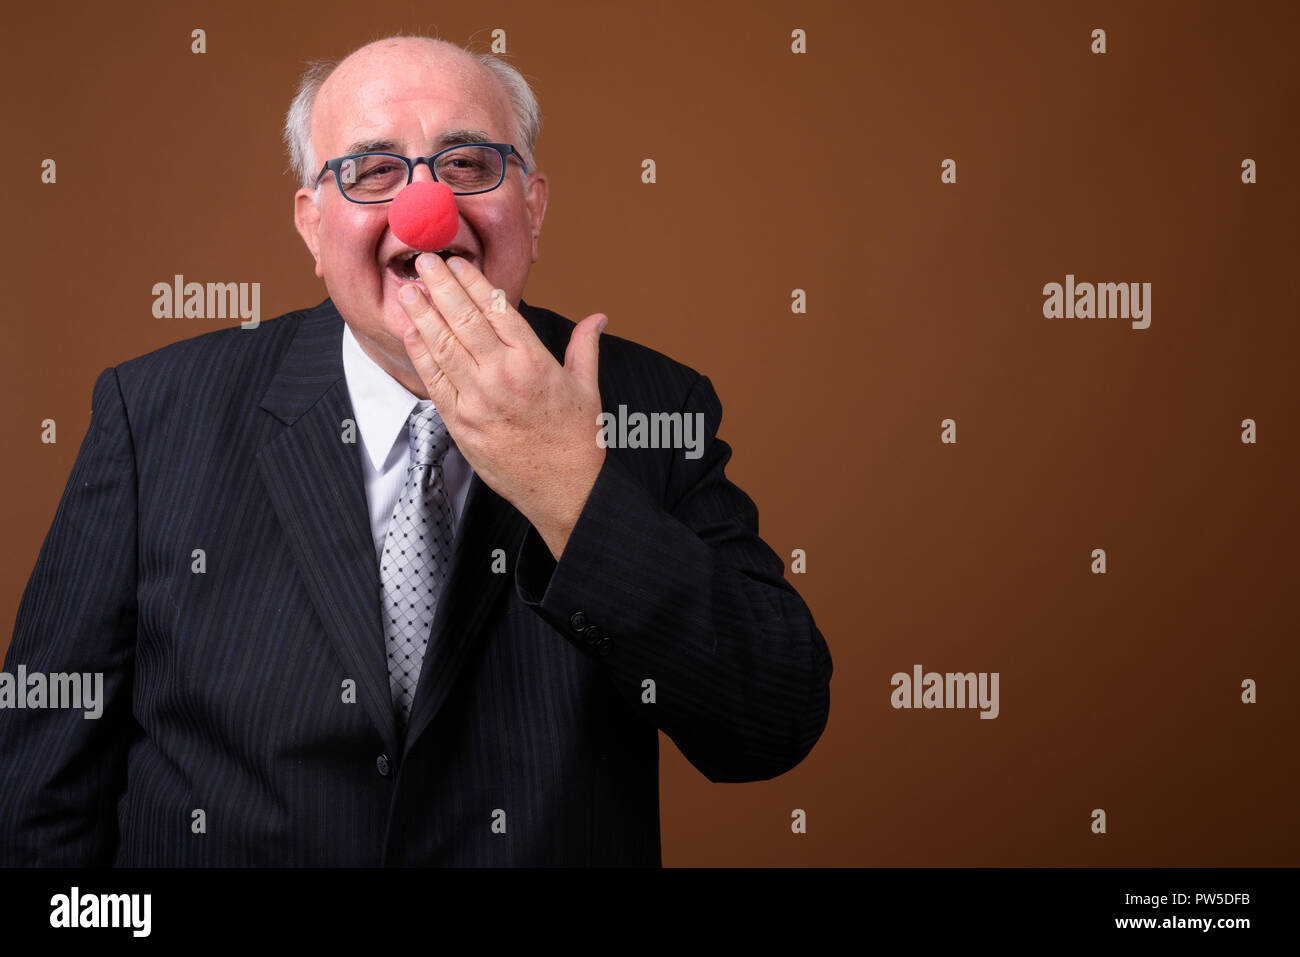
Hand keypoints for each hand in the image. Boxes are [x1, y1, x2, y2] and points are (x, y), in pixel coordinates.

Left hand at [397, 252, 606, 560]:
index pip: (495, 309)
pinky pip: (433, 381)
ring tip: (408, 290)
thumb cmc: (577, 439)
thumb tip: (598, 318)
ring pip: (442, 346)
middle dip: (440, 286)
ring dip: (422, 314)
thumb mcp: (587, 387)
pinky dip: (420, 353)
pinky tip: (411, 332)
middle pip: (463, 320)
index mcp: (534, 361)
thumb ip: (585, 347)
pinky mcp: (460, 423)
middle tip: (423, 260)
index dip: (472, 282)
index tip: (457, 262)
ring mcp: (477, 400)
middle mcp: (502, 376)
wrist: (564, 490)